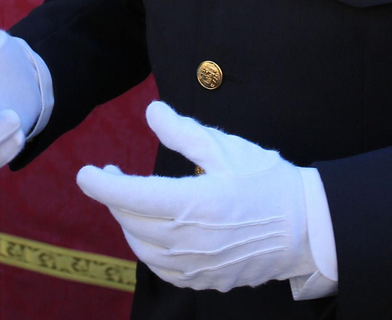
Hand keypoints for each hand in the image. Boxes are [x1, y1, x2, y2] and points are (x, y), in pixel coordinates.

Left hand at [76, 102, 315, 292]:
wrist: (307, 229)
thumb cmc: (268, 183)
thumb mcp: (227, 149)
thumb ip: (183, 132)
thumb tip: (151, 112)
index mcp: (193, 203)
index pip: (131, 196)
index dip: (100, 185)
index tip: (84, 173)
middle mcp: (189, 240)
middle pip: (130, 221)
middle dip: (113, 196)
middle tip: (112, 174)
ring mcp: (195, 265)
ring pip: (141, 247)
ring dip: (128, 222)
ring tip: (131, 200)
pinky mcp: (204, 280)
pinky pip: (161, 268)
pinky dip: (148, 248)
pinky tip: (154, 231)